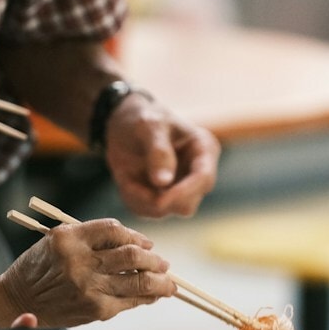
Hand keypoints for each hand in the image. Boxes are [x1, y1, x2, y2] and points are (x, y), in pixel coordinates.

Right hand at [0, 218, 174, 325]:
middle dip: (155, 260)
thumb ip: (93, 240)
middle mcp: (80, 261)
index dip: (136, 236)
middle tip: (164, 264)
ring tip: (169, 283)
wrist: (19, 301)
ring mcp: (89, 286)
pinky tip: (155, 295)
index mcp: (69, 238)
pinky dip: (148, 297)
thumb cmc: (41, 269)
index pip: (114, 230)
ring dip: (161, 281)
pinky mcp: (96, 309)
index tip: (147, 244)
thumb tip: (139, 246)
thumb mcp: (58, 242)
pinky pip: (131, 301)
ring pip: (139, 281)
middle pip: (133, 256)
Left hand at [103, 93, 219, 217]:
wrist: (124, 123)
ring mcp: (181, 189)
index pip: (204, 179)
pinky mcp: (162, 199)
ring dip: (141, 199)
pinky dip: (133, 199)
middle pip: (187, 204)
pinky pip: (148, 211)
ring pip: (166, 211)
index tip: (159, 200)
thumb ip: (158, 152)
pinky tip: (126, 180)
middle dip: (158, 199)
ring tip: (125, 175)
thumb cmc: (142, 117)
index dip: (184, 193)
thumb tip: (163, 183)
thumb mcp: (149, 126)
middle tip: (131, 184)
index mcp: (203, 150)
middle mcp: (197, 174)